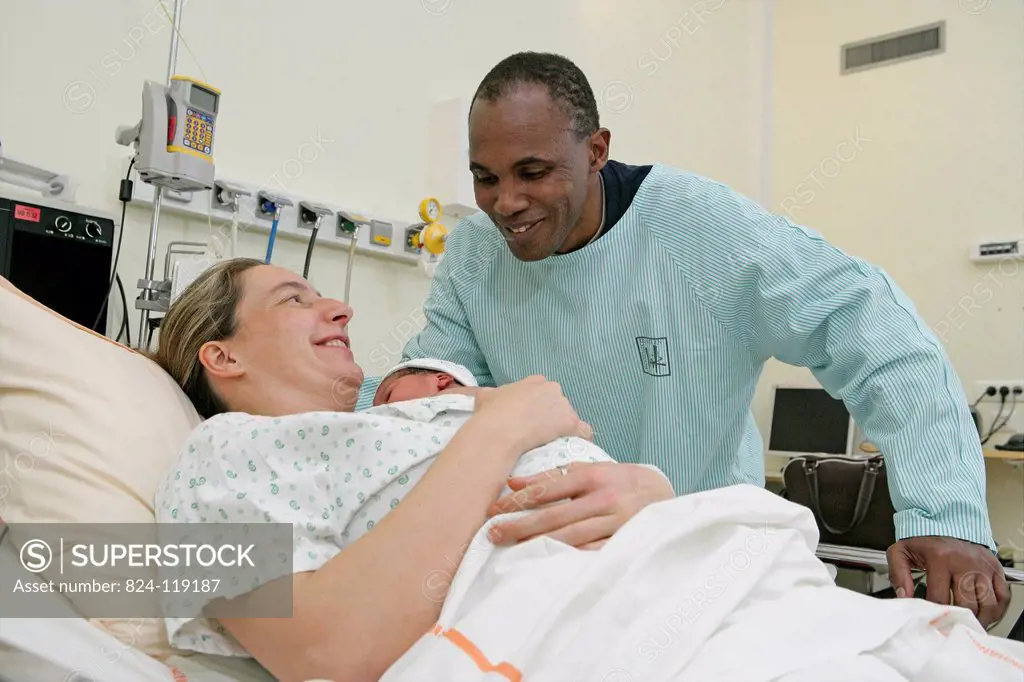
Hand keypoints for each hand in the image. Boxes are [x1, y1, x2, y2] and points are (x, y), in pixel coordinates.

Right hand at [472, 376, 592, 451]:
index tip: (530, 418)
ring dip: (562, 428)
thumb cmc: (491, 414)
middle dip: (550, 416)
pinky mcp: (571, 423)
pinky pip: (583, 431)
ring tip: (551, 444)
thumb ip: (493, 395)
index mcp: (535, 381)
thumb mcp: (485, 396)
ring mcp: (563, 406)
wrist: (499, 431)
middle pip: (557, 403)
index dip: (537, 405)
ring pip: (569, 417)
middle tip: (538, 432)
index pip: (542, 391)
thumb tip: (489, 397)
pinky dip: (579, 438)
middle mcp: (553, 389)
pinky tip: (572, 447)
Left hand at [485, 462, 674, 548]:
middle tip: (493, 533)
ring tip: (511, 548)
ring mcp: (615, 522)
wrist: (664, 492)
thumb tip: (512, 483)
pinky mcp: (624, 541)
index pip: (548, 488)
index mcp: (592, 476)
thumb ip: (552, 476)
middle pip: (554, 514)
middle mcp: (603, 498)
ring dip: (538, 543)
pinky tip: (547, 562)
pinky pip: (592, 552)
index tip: (494, 509)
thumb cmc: (620, 480)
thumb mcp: (590, 470)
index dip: (519, 500)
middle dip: (520, 524)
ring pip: (570, 536)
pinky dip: (569, 557)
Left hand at [887, 536, 1010, 627]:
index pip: (939, 598)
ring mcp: (983, 567)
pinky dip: (997, 610)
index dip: (936, 614)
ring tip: (968, 624)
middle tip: (952, 627)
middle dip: (959, 620)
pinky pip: (1003, 597)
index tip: (933, 620)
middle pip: (967, 605)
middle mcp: (965, 563)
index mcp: (940, 559)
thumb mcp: (902, 551)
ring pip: (988, 604)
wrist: (946, 521)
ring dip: (980, 619)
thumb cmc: (924, 540)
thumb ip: (898, 574)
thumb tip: (904, 597)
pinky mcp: (995, 569)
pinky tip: (985, 615)